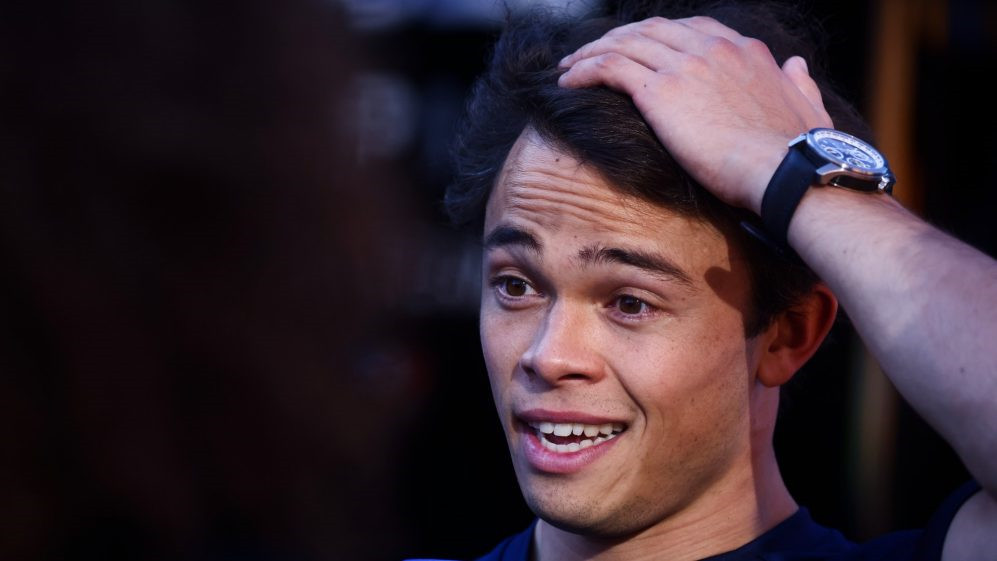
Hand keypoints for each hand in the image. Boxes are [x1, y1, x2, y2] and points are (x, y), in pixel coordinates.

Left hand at [558, 16, 831, 213]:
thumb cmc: (797, 154)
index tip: (637, 49)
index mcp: (745, 51)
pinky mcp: (661, 91)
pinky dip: (585, 70)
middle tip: (591, 54)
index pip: (690, 29)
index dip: (656, 36)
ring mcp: (685, 66)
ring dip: (591, 52)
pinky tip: (569, 82)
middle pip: (649, 30)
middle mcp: (712, 49)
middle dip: (616, 38)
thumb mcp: (806, 107)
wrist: (785, 172)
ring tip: (569, 67)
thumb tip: (797, 66)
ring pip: (624, 44)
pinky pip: (610, 67)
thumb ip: (799, 83)